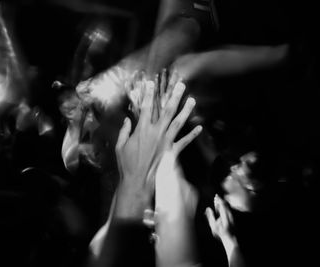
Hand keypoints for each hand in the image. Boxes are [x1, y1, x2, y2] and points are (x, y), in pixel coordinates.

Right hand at [114, 77, 200, 218]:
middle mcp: (156, 133)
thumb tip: (127, 120)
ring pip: (178, 123)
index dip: (148, 94)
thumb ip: (124, 131)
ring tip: (192, 100)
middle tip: (181, 85)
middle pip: (167, 111)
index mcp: (142, 130)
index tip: (150, 83)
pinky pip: (184, 142)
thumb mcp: (120, 146)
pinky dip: (192, 135)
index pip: (146, 108)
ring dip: (185, 111)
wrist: (137, 181)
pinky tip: (199, 127)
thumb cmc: (126, 164)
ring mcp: (165, 142)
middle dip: (174, 97)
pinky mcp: (171, 152)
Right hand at [205, 195, 238, 257]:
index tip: (215, 196)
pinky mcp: (233, 219)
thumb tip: (208, 208)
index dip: (218, 199)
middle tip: (216, 197)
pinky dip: (225, 207)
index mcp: (225, 214)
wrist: (230, 239)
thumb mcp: (213, 225)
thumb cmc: (221, 233)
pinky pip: (229, 210)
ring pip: (228, 207)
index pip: (222, 204)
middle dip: (221, 200)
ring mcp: (232, 216)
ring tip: (218, 202)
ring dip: (223, 203)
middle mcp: (230, 214)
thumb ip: (210, 216)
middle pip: (226, 204)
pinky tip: (222, 209)